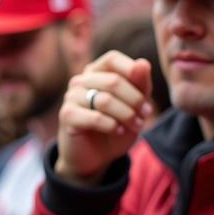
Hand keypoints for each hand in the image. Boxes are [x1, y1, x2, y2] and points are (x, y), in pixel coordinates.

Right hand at [56, 51, 153, 184]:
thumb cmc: (117, 125)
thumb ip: (140, 83)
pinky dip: (112, 125)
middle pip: (112, 80)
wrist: (97, 156)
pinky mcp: (67, 116)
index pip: (111, 59)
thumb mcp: (136, 104)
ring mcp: (71, 97)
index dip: (131, 71)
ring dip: (126, 114)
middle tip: (145, 114)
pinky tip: (117, 130)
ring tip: (135, 125)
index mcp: (96, 72)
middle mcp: (80, 81)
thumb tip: (143, 62)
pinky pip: (94, 117)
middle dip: (135, 99)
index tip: (146, 94)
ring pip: (105, 100)